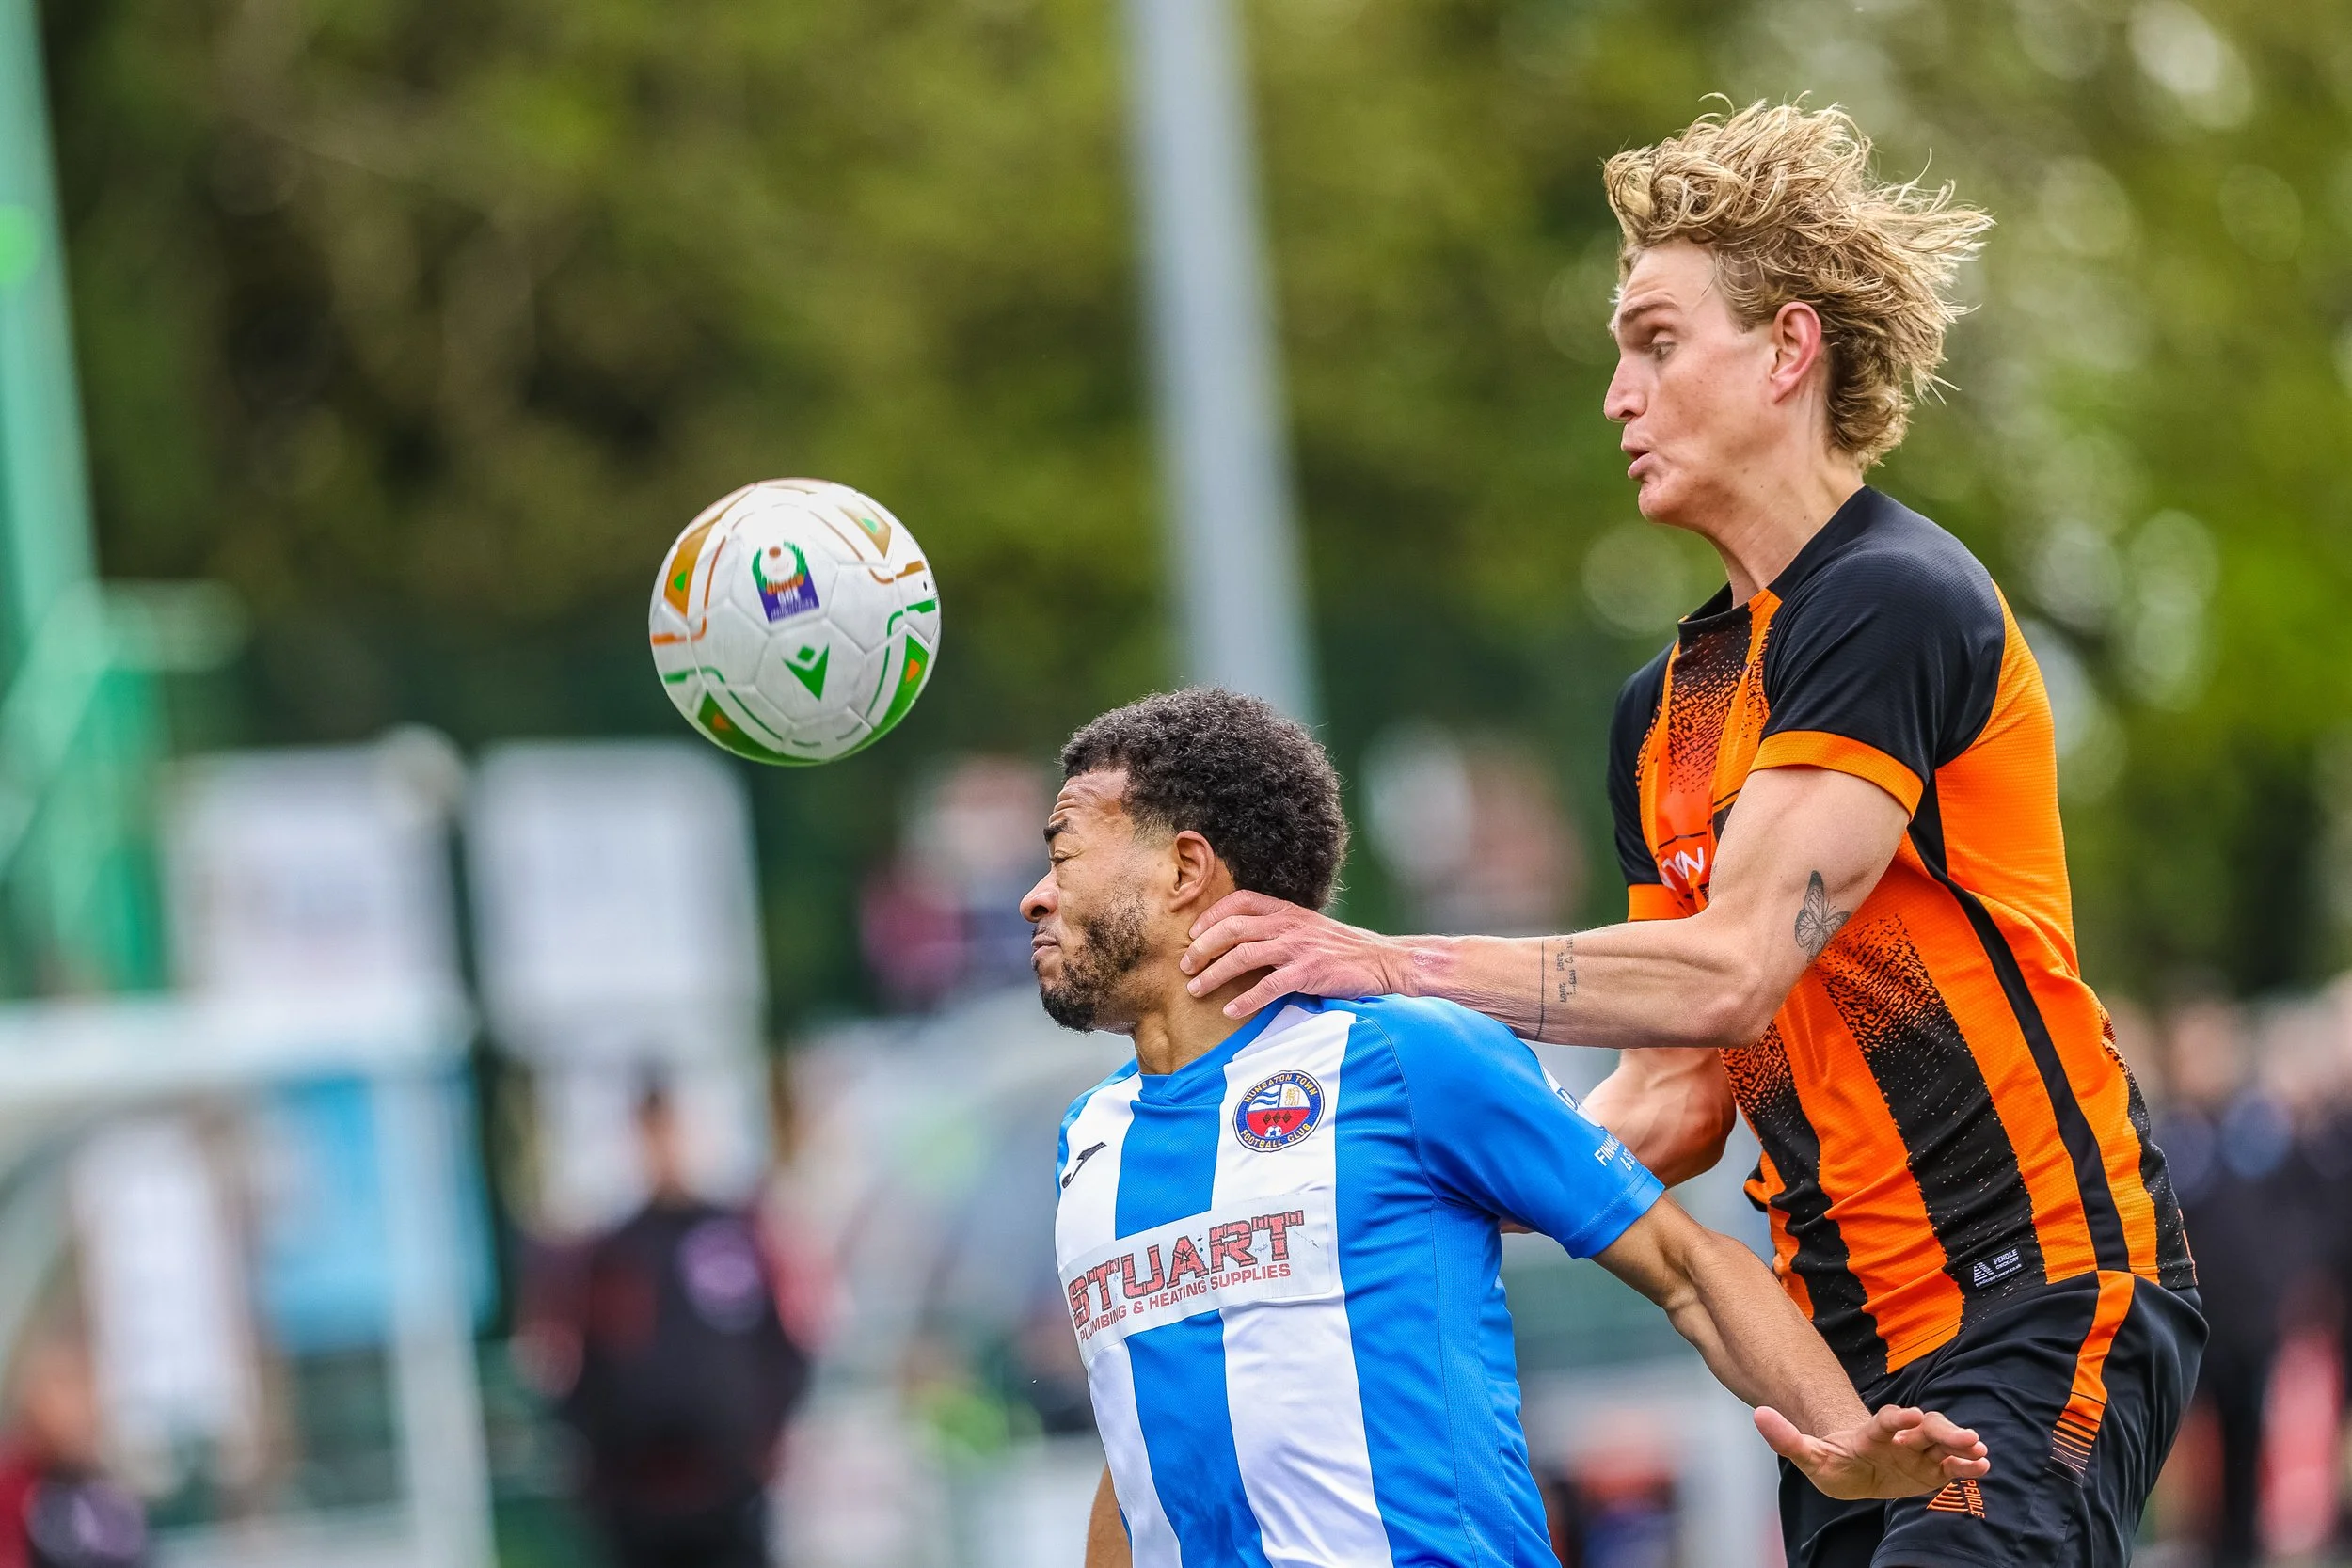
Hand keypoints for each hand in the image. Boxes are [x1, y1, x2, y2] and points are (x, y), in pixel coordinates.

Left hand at [1180, 891, 1408, 1016]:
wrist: (1382, 961)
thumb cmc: (1341, 949)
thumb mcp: (1307, 927)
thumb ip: (1278, 928)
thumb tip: (1240, 941)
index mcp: (1286, 910)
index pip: (1239, 901)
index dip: (1210, 916)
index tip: (1191, 933)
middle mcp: (1288, 925)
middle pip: (1232, 929)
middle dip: (1202, 947)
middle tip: (1185, 965)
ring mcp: (1298, 948)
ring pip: (1243, 956)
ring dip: (1213, 973)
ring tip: (1196, 988)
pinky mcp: (1309, 973)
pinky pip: (1269, 986)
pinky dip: (1246, 1000)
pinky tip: (1230, 1010)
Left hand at [1754, 1404, 1988, 1500]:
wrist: (1852, 1470)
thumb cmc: (1833, 1460)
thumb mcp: (1808, 1455)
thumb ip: (1786, 1438)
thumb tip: (1758, 1414)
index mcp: (1872, 1432)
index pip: (1887, 1420)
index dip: (1899, 1418)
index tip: (1912, 1417)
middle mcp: (1900, 1437)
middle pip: (1925, 1428)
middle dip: (1944, 1431)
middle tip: (1967, 1437)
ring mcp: (1918, 1452)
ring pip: (1943, 1443)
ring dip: (1961, 1445)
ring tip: (1980, 1452)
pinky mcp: (1931, 1470)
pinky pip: (1952, 1467)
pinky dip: (1967, 1467)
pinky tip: (1983, 1468)